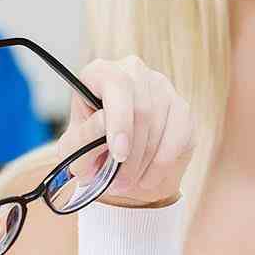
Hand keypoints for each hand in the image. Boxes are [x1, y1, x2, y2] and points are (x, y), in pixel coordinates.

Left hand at [55, 55, 193, 207]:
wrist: (114, 161)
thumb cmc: (88, 147)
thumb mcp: (73, 148)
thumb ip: (82, 137)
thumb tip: (103, 124)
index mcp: (100, 73)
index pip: (117, 85)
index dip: (120, 120)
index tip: (118, 155)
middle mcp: (133, 72)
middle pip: (142, 109)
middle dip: (131, 154)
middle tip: (119, 182)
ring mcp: (161, 87)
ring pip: (160, 125)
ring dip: (144, 163)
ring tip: (127, 183)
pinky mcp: (181, 108)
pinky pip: (179, 136)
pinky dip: (162, 164)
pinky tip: (147, 178)